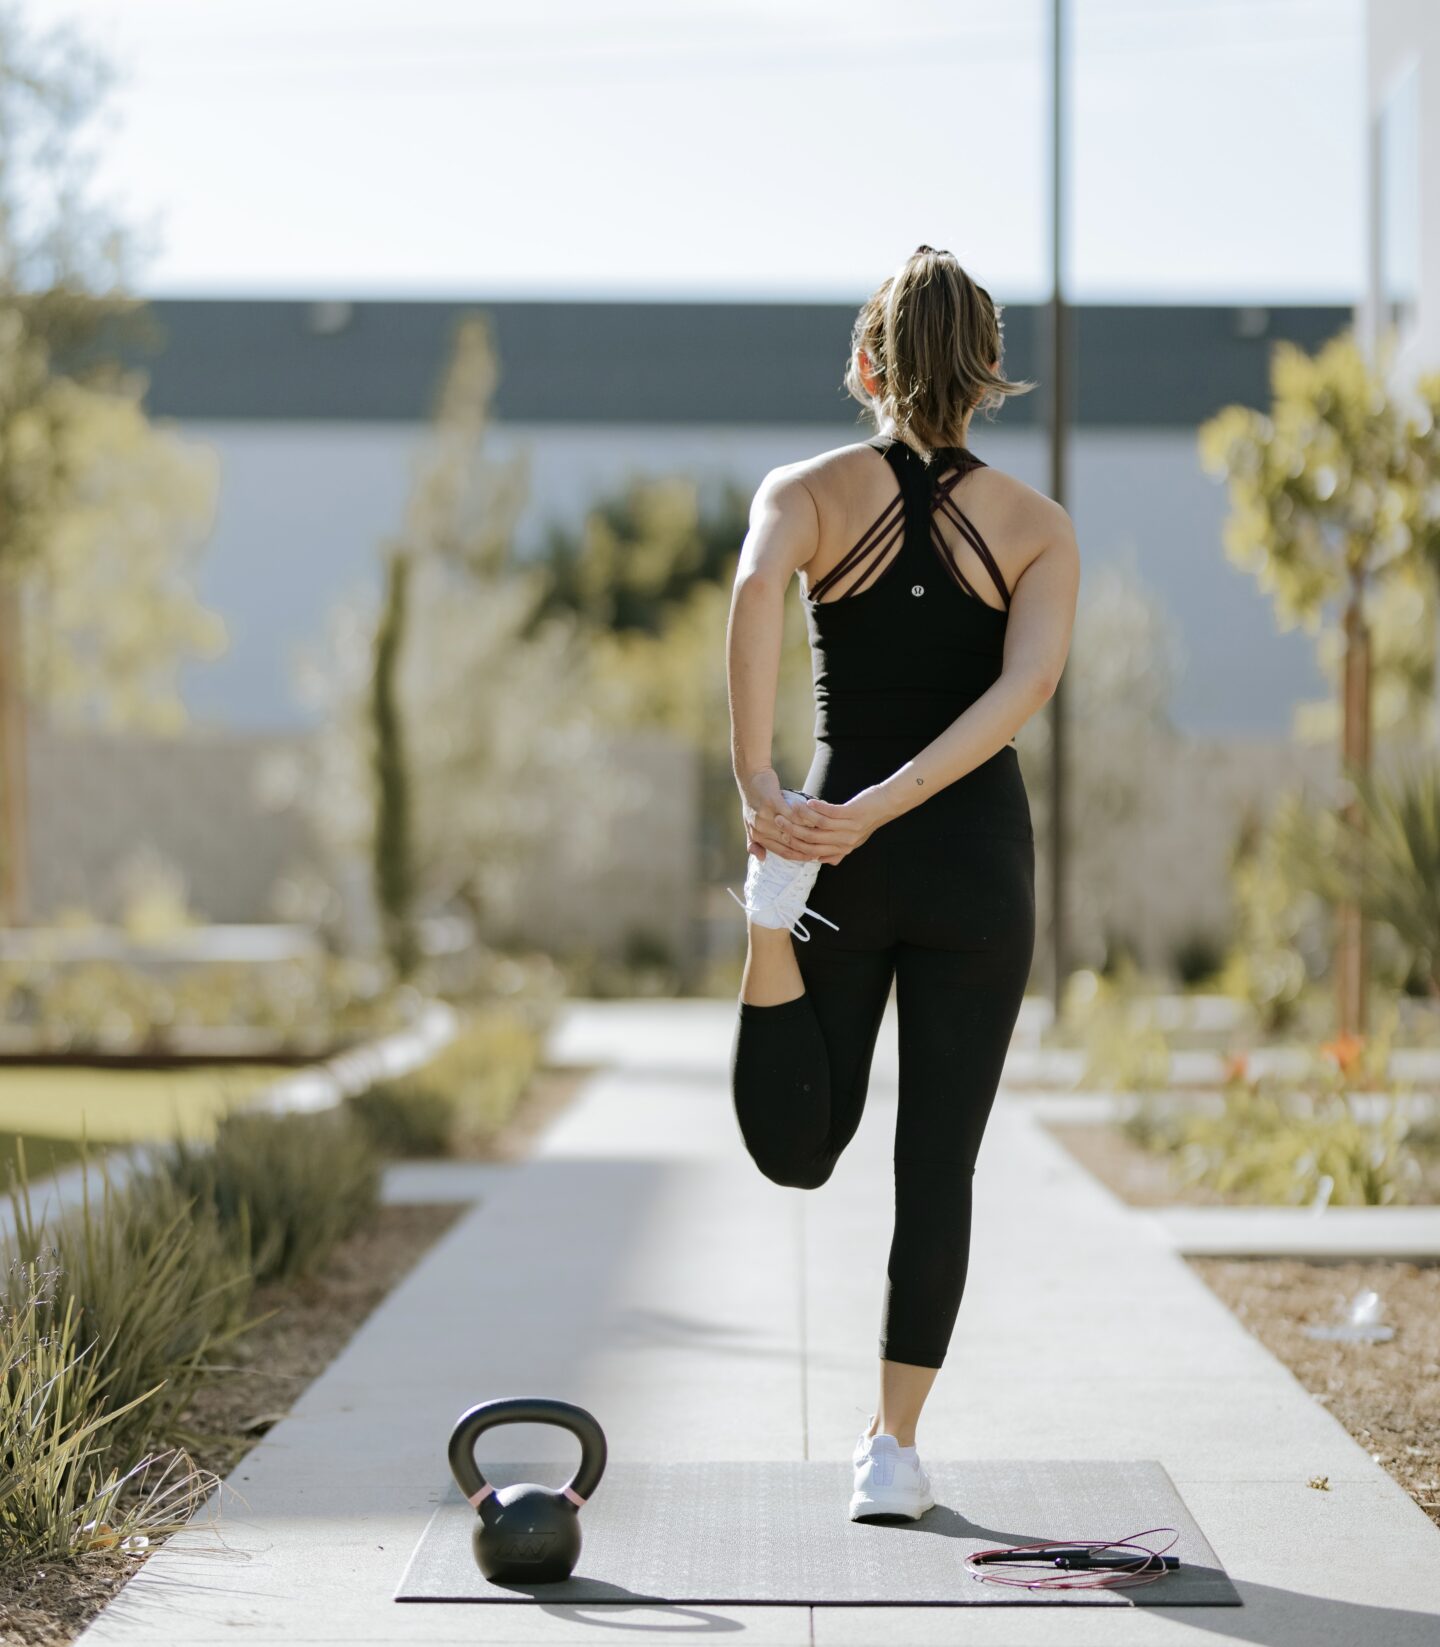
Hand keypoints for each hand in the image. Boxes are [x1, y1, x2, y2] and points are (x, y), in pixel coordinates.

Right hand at [737, 769, 890, 866]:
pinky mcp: (853, 814)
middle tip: (779, 820)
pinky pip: (831, 813)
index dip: (795, 845)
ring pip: (819, 826)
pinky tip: (808, 801)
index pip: (812, 851)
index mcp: (841, 849)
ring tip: (790, 808)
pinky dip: (817, 808)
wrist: (886, 805)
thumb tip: (820, 860)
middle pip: (813, 840)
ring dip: (802, 817)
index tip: (781, 836)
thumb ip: (836, 851)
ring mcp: (849, 829)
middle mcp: (845, 842)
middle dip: (793, 830)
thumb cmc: (866, 819)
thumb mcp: (852, 839)